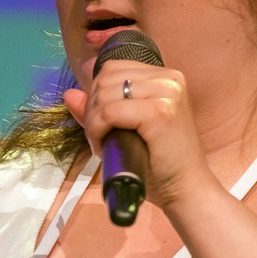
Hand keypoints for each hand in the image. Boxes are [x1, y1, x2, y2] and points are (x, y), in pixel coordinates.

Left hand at [62, 62, 214, 213]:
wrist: (186, 190)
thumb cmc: (160, 165)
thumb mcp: (128, 130)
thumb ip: (100, 110)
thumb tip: (70, 94)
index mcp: (165, 77)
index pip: (113, 67)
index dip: (96, 93)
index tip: (99, 122)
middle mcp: (168, 78)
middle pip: (106, 78)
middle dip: (92, 108)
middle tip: (98, 137)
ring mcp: (166, 93)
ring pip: (105, 94)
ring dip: (94, 122)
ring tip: (102, 144)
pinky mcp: (159, 112)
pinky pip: (110, 112)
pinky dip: (98, 131)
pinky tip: (104, 148)